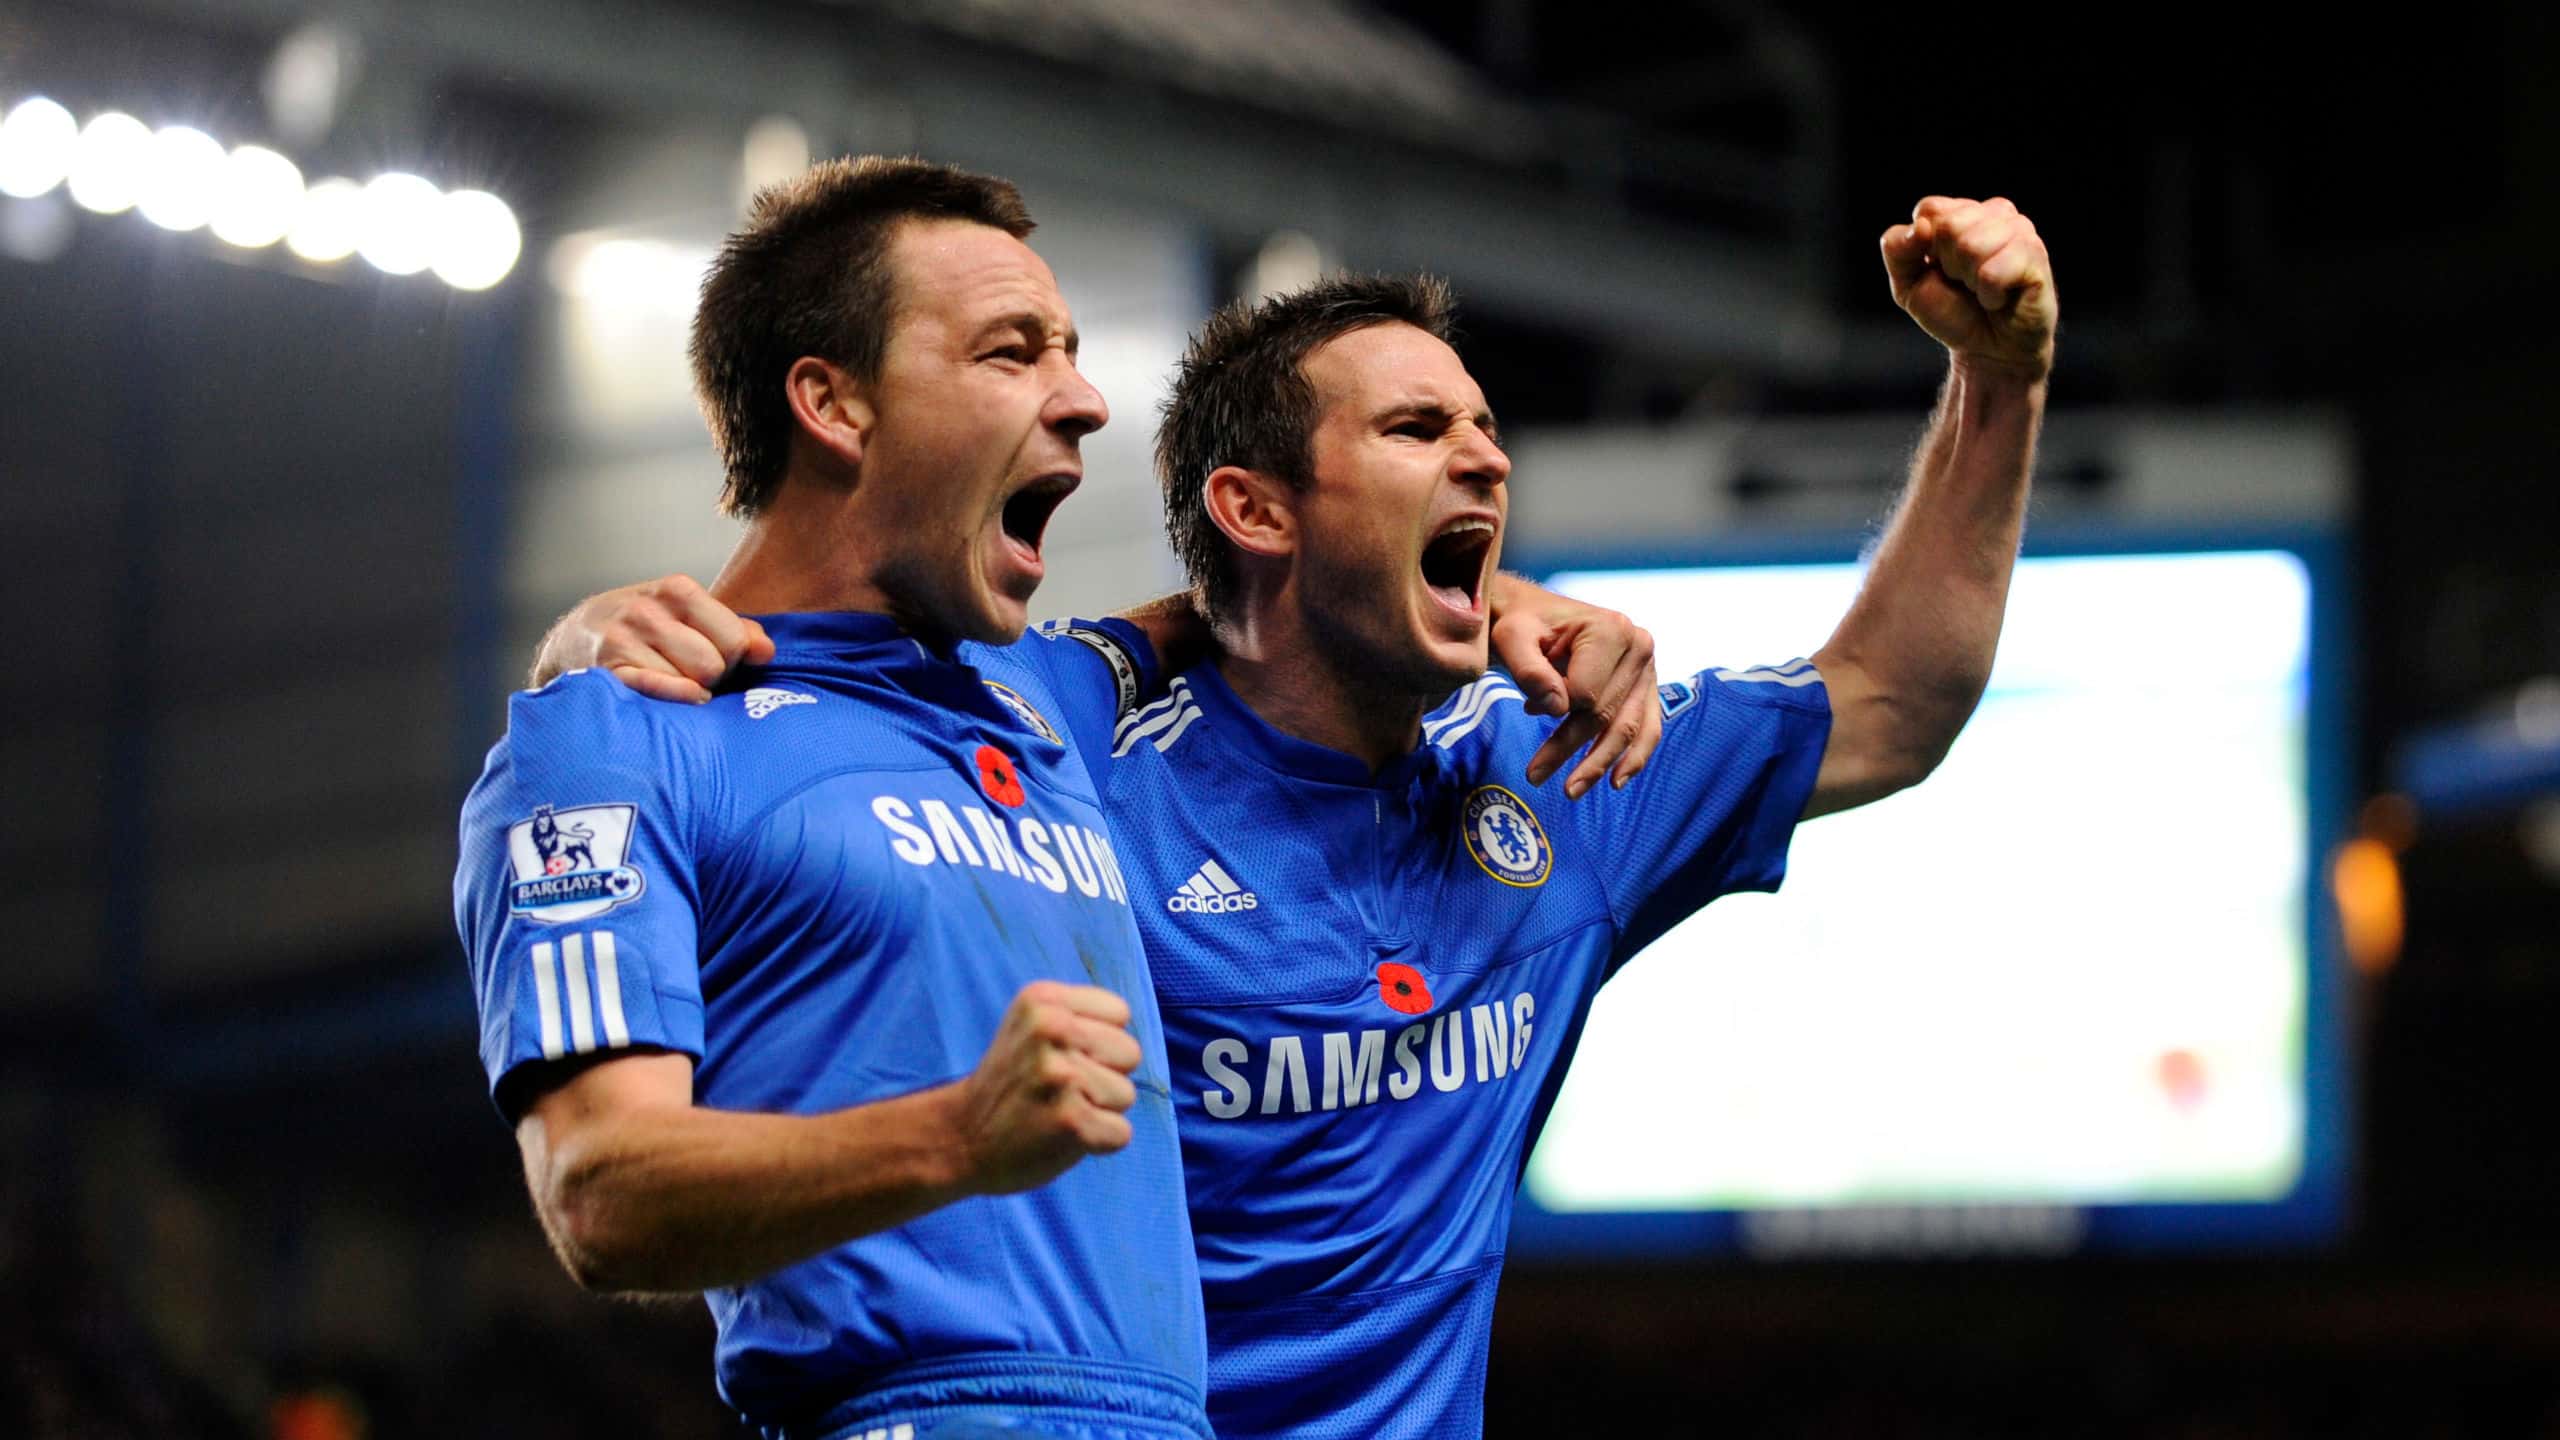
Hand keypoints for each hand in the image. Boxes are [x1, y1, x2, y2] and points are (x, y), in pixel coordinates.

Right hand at [530, 574, 773, 702]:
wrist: (574, 637)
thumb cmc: (644, 627)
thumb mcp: (687, 614)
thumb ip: (735, 628)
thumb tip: (766, 651)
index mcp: (676, 590)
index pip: (735, 639)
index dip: (733, 657)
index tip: (715, 657)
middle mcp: (647, 610)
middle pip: (714, 665)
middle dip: (712, 677)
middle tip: (693, 674)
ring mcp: (623, 640)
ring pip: (690, 684)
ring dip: (687, 691)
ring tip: (671, 680)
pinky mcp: (606, 671)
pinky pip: (657, 691)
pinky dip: (674, 699)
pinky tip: (676, 698)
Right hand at [952, 981, 1141, 1195]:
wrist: (957, 1137)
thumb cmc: (1009, 1083)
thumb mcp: (1030, 1026)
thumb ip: (1077, 1017)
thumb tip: (1130, 1032)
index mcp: (1043, 1000)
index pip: (1119, 1014)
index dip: (1099, 1042)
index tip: (1063, 1058)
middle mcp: (1051, 1029)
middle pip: (1129, 1053)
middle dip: (1104, 1076)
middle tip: (1059, 1090)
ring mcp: (1061, 1075)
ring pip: (1126, 1095)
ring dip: (1098, 1111)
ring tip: (1055, 1111)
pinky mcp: (1071, 1120)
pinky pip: (1121, 1133)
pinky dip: (1097, 1143)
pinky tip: (1059, 1136)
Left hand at [1486, 574, 1661, 798]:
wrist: (1533, 614)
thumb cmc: (1520, 625)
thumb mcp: (1512, 638)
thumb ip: (1529, 669)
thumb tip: (1557, 708)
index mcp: (1611, 630)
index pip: (1586, 693)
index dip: (1555, 710)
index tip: (1526, 710)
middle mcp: (1639, 646)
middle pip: (1605, 714)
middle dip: (1570, 750)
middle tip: (1534, 777)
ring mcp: (1647, 667)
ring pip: (1628, 727)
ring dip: (1600, 763)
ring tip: (1572, 790)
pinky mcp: (1646, 684)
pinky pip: (1647, 727)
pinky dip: (1634, 756)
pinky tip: (1617, 780)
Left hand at [1882, 196, 2056, 383]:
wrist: (1988, 350)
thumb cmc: (1952, 312)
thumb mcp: (1908, 283)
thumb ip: (1897, 249)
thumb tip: (1919, 227)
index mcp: (1963, 212)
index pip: (1930, 209)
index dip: (1924, 248)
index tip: (1939, 269)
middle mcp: (1995, 213)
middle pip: (1949, 226)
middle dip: (1949, 265)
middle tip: (1965, 283)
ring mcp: (2020, 230)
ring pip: (1972, 246)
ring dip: (1970, 280)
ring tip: (1983, 289)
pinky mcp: (2036, 255)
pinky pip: (1993, 272)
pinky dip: (1989, 294)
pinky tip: (1998, 298)